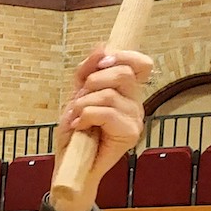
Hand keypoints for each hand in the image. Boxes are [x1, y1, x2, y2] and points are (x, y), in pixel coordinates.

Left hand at [54, 47, 152, 197]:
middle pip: (124, 73)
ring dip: (84, 103)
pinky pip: (107, 113)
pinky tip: (80, 126)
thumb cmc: (74, 133)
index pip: (141, 63)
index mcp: (127, 91)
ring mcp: (135, 118)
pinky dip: (86, 115)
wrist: (70, 165)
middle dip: (93, 81)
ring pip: (111, 94)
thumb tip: (102, 46)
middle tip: (79, 98)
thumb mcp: (76, 95)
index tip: (101, 63)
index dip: (123, 55)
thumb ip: (86, 71)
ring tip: (76, 117)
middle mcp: (136, 103)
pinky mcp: (130, 134)